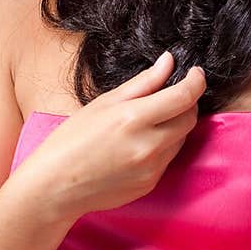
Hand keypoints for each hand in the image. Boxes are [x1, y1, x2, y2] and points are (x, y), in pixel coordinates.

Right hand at [20, 50, 206, 221]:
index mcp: (133, 119)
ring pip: (181, 139)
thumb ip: (142, 83)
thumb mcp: (104, 103)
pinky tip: (139, 144)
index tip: (196, 73)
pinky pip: (168, 158)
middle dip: (186, 103)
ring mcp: (151, 169)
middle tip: (171, 95)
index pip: (183, 97)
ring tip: (147, 121)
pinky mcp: (150, 184)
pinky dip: (163, 146)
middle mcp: (147, 146)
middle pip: (189, 118)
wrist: (55, 187)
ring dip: (174, 125)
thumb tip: (169, 62)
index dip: (196, 82)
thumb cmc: (71, 140)